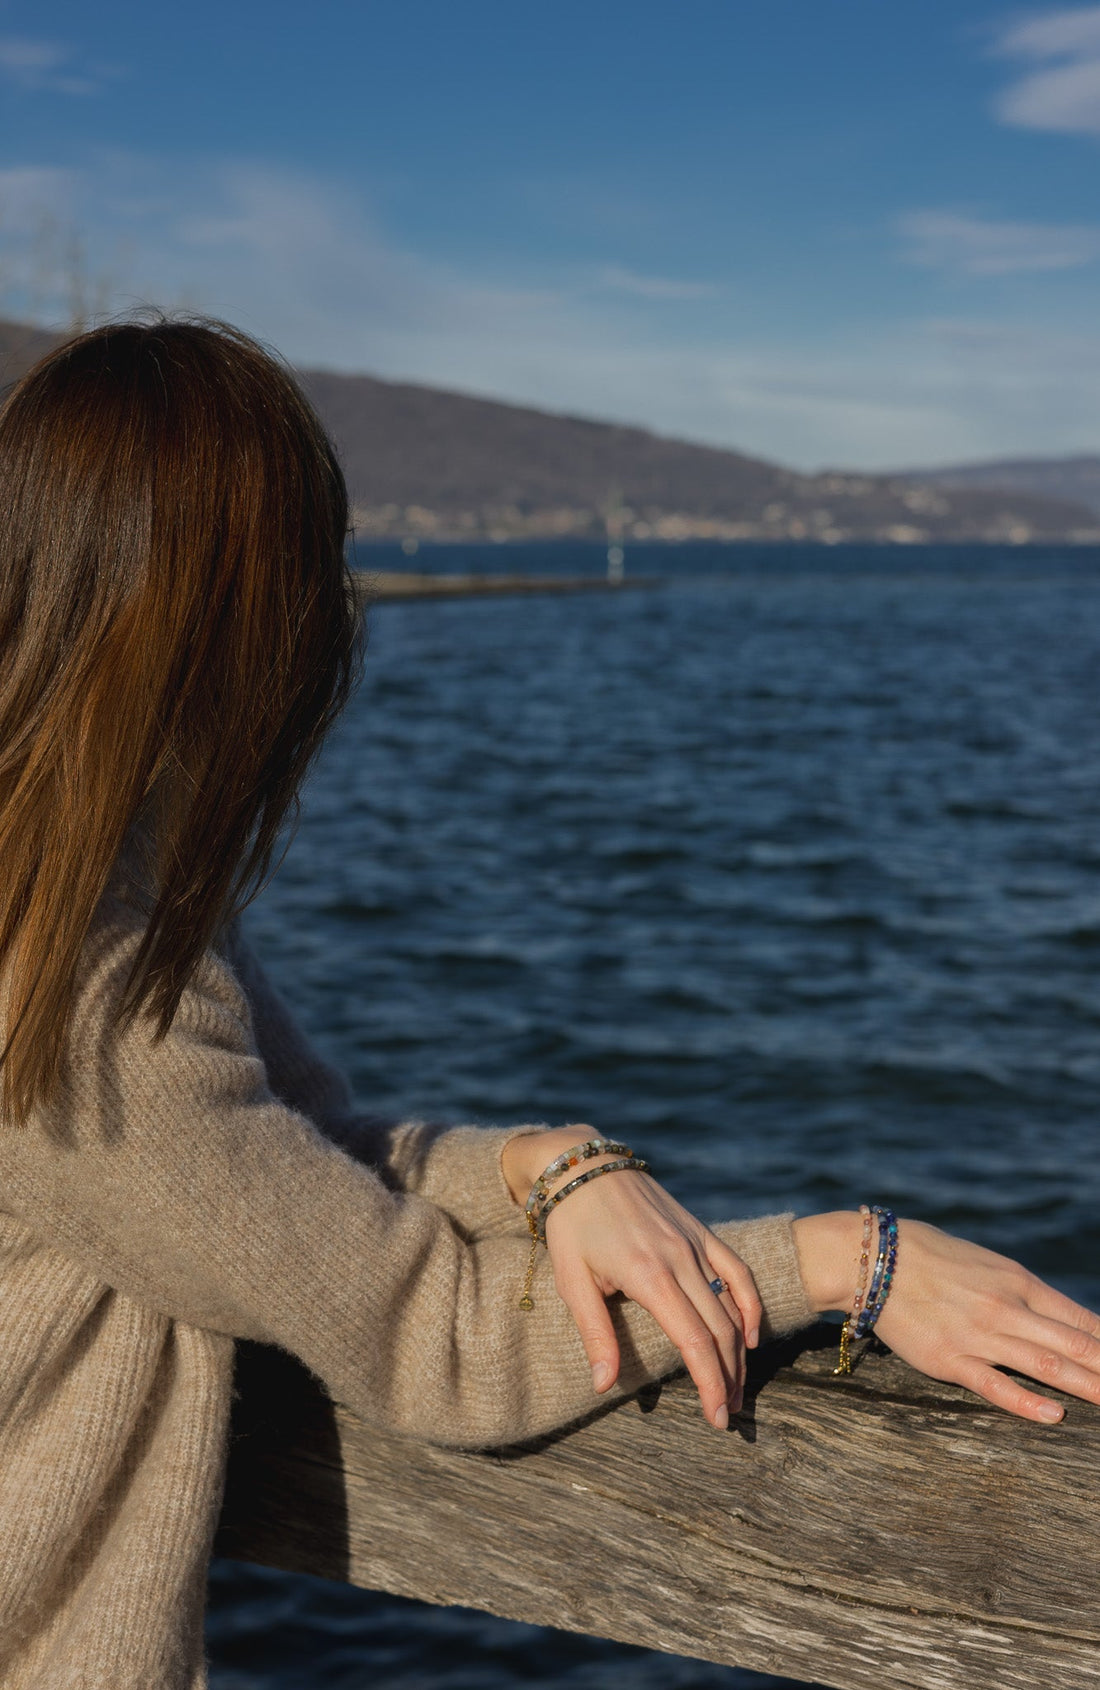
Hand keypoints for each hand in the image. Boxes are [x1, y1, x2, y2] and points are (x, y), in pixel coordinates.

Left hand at [502, 1126, 761, 1428]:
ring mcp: (695, 1243)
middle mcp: (681, 1259)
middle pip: (720, 1330)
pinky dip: (749, 1304)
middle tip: (728, 1416)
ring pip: (731, 1305)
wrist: (583, 1167)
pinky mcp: (700, 1230)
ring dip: (740, 1352)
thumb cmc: (572, 1227)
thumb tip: (603, 1386)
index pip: (694, 1341)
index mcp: (649, 1275)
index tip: (716, 1418)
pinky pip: (736, 1270)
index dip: (710, 1383)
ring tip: (737, 1387)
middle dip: (729, 1379)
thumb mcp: (572, 1281)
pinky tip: (751, 1336)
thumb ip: (595, 1334)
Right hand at [794, 1211, 1099, 1422]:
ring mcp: (979, 1334)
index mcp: (1017, 1280)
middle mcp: (1005, 1307)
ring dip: (1087, 1387)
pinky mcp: (949, 1359)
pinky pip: (994, 1384)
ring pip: (1045, 1365)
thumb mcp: (983, 1262)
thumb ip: (1017, 1290)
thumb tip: (1053, 1314)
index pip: (1081, 1318)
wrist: (871, 1257)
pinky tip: (1055, 1414)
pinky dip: (1026, 1401)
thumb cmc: (927, 1254)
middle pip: (1074, 1345)